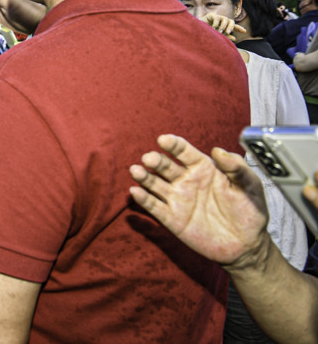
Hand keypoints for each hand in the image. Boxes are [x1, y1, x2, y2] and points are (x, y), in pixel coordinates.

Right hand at [128, 134, 268, 268]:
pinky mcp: (172, 219)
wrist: (247, 245)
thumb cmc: (250, 212)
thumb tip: (218, 150)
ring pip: (154, 183)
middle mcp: (187, 181)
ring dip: (144, 176)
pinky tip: (135, 191)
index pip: (184, 152)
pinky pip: (154, 206)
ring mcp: (178, 199)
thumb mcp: (251, 186)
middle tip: (149, 158)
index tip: (164, 140)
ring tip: (136, 170)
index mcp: (204, 168)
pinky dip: (142, 199)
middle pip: (165, 166)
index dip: (173, 144)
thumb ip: (237, 168)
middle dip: (155, 160)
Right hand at [200, 13, 247, 41]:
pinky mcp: (211, 15)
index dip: (239, 28)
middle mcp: (222, 21)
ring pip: (226, 19)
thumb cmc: (206, 34)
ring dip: (223, 26)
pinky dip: (216, 23)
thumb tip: (235, 38)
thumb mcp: (217, 36)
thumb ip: (225, 37)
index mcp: (224, 26)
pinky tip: (213, 28)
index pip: (234, 26)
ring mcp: (217, 17)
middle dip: (231, 26)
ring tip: (219, 32)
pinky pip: (218, 18)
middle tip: (228, 32)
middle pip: (231, 21)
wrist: (196, 31)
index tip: (245, 31)